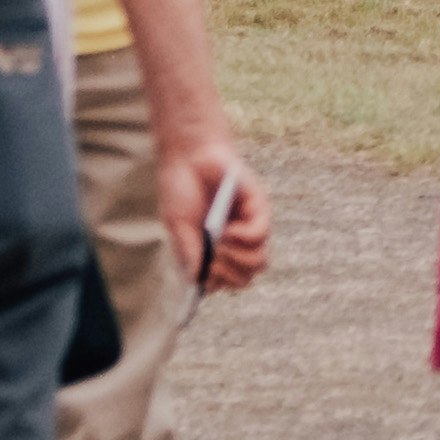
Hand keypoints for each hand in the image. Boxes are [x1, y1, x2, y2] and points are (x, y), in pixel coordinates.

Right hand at [165, 145, 271, 293]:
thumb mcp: (178, 226)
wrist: (189, 156)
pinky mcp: (258, 209)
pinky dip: (244, 239)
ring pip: (259, 263)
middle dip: (228, 275)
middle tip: (213, 257)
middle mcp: (234, 243)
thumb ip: (189, 252)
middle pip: (245, 278)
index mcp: (214, 250)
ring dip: (237, 260)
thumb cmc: (181, 189)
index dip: (217, 284)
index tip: (204, 272)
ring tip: (220, 242)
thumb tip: (200, 280)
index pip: (226, 283)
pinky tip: (228, 229)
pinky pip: (260, 236)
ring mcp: (248, 226)